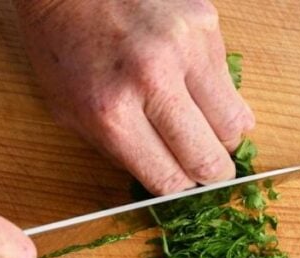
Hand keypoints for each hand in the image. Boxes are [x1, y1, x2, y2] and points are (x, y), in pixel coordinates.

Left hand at [13, 0, 254, 194]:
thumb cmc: (63, 44)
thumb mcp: (68, 109)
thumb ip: (119, 149)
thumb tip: (169, 176)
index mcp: (112, 113)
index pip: (171, 180)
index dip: (181, 190)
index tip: (183, 184)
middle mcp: (153, 82)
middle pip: (211, 160)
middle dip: (211, 172)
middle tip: (206, 166)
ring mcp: (185, 50)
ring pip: (237, 124)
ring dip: (223, 134)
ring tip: (205, 125)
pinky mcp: (206, 25)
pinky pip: (229, 81)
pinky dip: (216, 91)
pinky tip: (191, 79)